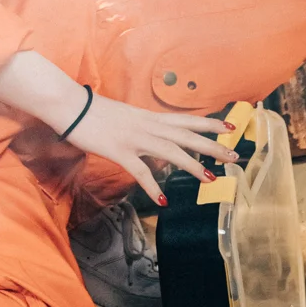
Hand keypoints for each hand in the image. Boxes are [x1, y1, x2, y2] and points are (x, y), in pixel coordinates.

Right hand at [72, 94, 229, 203]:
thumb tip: (154, 143)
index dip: (209, 124)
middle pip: (186, 136)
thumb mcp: (126, 118)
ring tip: (210, 179)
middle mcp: (148, 126)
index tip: (230, 127)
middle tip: (234, 156)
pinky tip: (162, 200)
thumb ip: (143, 130)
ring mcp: (134, 138)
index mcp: (149, 117)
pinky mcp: (119, 151)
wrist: (71, 106)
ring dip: (192, 165)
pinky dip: (152, 186)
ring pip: (170, 151)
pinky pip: (140, 171)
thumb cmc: (95, 112)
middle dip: (212, 146)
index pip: (186, 120)